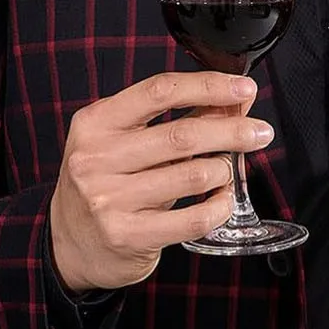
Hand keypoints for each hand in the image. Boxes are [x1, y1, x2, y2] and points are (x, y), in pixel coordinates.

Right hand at [48, 71, 272, 292]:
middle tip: (259, 132)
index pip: (159, 91)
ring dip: (224, 170)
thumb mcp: (123, 141)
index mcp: (95, 123)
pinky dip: (218, 207)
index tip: (242, 88)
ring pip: (191, 175)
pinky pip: (192, 218)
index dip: (207, 86)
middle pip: (181, 135)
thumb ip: (172, 119)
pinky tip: (223, 200)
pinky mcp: (127, 235)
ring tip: (229, 170)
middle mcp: (96, 158)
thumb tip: (230, 99)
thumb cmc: (103, 182)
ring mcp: (108, 198)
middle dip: (231, 130)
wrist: (69, 242)